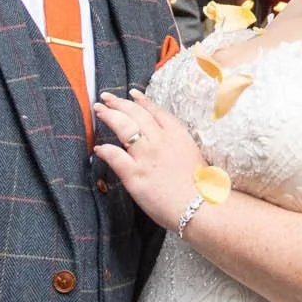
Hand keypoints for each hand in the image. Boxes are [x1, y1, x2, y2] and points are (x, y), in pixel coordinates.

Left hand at [91, 88, 211, 230]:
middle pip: (136, 114)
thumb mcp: (194, 156)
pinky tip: (99, 148)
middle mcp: (160, 141)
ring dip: (109, 116)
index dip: (142, 101)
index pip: (156, 111)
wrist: (201, 207)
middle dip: (119, 103)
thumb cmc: (203, 188)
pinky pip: (114, 156)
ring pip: (123, 127)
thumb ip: (178, 146)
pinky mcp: (134, 174)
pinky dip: (105, 150)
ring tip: (99, 110)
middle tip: (106, 97)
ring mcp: (146, 156)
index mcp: (177, 135)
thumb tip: (167, 146)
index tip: (132, 94)